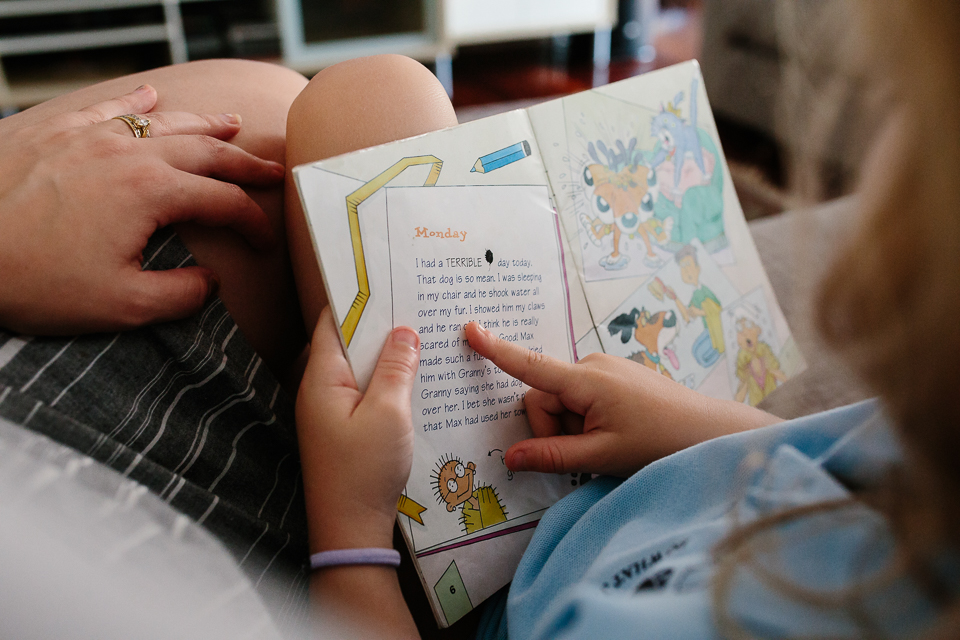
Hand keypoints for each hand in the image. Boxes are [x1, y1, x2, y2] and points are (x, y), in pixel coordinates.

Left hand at [0, 84, 283, 333]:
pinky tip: (150, 96)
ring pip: (163, 123)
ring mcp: (88, 136)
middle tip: (273, 171)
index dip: (254, 222)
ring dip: (204, 125)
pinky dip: (135, 102)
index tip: (266, 242)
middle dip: (246, 162)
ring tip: (231, 125)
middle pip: (205, 151)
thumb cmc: (32, 280)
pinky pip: (106, 106)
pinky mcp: (53, 132)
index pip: (224, 202)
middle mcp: (127, 154)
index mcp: (150, 193)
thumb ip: (180, 295)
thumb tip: (209, 283)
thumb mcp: (120, 306)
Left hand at [296, 307, 419, 551]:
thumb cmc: (364, 472)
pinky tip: (414, 381)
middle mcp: (320, 390)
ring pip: (361, 370)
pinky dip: (387, 382)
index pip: (334, 321)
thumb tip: (405, 332)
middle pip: (348, 343)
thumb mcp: (389, 413)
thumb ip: (396, 368)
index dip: (360, 299)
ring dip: (387, 357)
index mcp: (321, 378)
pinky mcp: (344, 430)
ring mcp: (331, 411)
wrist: (350, 531)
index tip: (388, 280)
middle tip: (417, 306)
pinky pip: (366, 393)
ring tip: (422, 338)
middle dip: (381, 326)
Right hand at [464, 322, 780, 476]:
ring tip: (608, 446)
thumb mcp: (602, 457)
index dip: (496, 349)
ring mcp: (606, 370)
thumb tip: (511, 457)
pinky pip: (582, 399)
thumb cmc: (661, 443)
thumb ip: (553, 456)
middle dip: (552, 428)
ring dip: (572, 428)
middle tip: (586, 454)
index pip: (529, 365)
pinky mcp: (616, 379)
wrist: (711, 432)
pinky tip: (614, 435)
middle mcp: (592, 366)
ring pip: (563, 402)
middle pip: (544, 398)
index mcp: (586, 380)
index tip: (469, 329)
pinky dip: (586, 421)